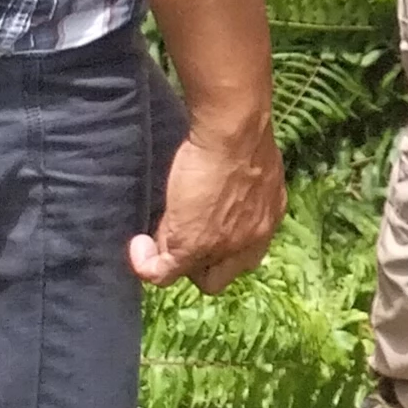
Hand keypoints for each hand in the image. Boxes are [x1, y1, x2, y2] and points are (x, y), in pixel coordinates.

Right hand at [133, 121, 285, 293]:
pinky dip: (145, 264)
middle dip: (198, 262)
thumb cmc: (242, 136)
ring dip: (173, 258)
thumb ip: (239, 197)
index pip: (245, 255)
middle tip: (180, 233)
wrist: (233, 132)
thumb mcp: (251, 172)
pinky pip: (161, 274)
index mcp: (269, 219)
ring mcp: (222, 247)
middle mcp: (253, 240)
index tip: (201, 228)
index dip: (219, 250)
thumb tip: (209, 208)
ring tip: (160, 232)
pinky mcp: (192, 248)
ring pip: (191, 275)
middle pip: (220, 274)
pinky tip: (139, 245)